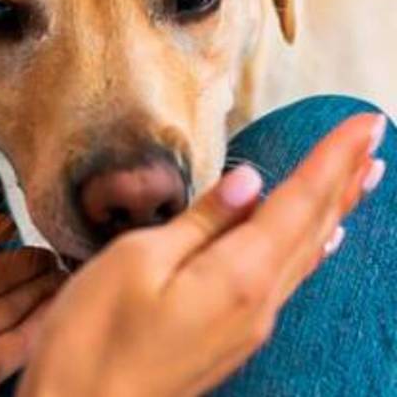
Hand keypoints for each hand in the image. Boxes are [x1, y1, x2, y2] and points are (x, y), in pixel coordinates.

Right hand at [21, 112, 386, 396]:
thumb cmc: (93, 338)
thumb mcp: (135, 262)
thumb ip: (199, 222)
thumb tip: (250, 183)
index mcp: (237, 276)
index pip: (298, 202)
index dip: (332, 160)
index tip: (366, 123)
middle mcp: (257, 303)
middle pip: (312, 229)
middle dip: (344, 179)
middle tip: (376, 137)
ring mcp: (246, 326)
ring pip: (305, 255)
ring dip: (335, 211)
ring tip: (360, 179)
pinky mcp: (228, 340)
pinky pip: (285, 281)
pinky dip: (309, 248)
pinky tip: (318, 243)